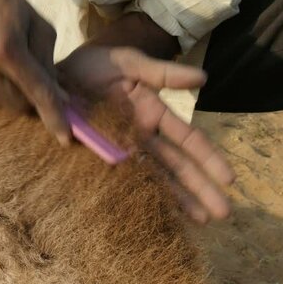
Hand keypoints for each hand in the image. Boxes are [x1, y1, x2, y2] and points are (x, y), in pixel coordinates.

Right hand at [0, 0, 71, 144]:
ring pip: (0, 103)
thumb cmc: (8, 7)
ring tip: (5, 63)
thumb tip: (61, 98)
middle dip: (31, 98)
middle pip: (18, 103)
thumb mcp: (40, 27)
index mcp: (7, 50)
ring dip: (11, 90)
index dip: (54, 116)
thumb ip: (50, 64)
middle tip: (32, 78)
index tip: (65, 138)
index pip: (37, 91)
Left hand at [57, 45, 234, 222]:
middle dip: (200, 187)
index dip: (208, 158)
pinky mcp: (99, 156)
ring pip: (154, 176)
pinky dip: (139, 196)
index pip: (187, 138)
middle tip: (223, 213)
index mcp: (153, 112)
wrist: (54, 74)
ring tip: (200, 220)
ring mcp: (121, 148)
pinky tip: (156, 215)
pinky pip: (122, 178)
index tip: (228, 179)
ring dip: (177, 198)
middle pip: (176, 165)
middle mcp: (141, 135)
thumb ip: (162, 73)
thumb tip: (204, 78)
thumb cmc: (93, 65)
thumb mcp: (130, 63)